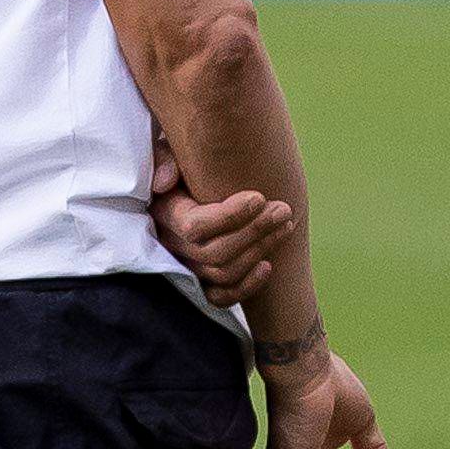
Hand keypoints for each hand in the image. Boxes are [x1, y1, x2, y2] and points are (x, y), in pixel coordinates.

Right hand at [149, 129, 297, 306]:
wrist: (188, 183)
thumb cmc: (183, 163)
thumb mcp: (168, 150)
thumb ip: (165, 159)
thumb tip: (164, 183)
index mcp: (165, 214)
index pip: (195, 226)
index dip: (229, 216)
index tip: (259, 197)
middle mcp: (172, 244)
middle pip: (215, 252)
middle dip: (255, 231)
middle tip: (283, 209)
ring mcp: (186, 265)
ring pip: (223, 272)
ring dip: (259, 250)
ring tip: (285, 225)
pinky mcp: (200, 281)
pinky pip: (220, 297)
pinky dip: (247, 286)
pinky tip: (269, 265)